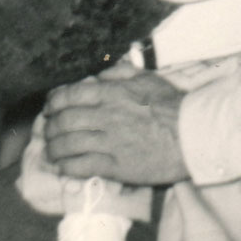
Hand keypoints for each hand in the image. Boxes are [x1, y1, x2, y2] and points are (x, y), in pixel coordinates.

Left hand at [42, 70, 188, 183]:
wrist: (192, 135)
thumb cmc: (172, 105)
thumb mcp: (147, 78)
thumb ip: (120, 73)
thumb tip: (98, 76)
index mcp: (112, 93)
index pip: (70, 95)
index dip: (54, 102)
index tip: (50, 108)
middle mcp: (107, 116)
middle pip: (64, 121)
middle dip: (50, 127)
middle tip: (48, 131)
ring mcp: (110, 142)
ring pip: (68, 145)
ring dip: (54, 149)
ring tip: (52, 151)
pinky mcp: (116, 166)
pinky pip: (81, 167)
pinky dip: (66, 167)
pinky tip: (63, 167)